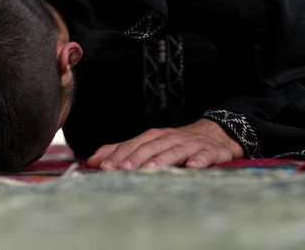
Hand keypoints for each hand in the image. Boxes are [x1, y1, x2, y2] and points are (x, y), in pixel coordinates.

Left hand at [87, 119, 243, 170]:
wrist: (212, 135)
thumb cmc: (174, 144)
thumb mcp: (147, 144)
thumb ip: (120, 151)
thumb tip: (92, 161)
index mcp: (152, 137)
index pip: (131, 145)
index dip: (117, 155)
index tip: (103, 167)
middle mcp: (168, 138)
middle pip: (149, 147)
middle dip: (135, 158)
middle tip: (122, 170)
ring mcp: (189, 145)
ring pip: (173, 151)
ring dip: (161, 160)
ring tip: (150, 169)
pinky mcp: (208, 152)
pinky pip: (203, 156)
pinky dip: (198, 161)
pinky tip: (192, 167)